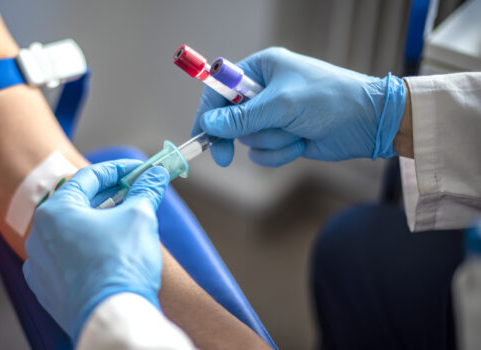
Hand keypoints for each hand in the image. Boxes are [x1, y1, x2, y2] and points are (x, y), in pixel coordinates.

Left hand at [23, 160, 169, 340]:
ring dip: (96, 224)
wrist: (112, 317)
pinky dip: (85, 251)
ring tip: (123, 223)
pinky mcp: (46, 289)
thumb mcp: (139, 217)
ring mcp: (39, 265)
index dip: (119, 170)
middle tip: (135, 193)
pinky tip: (107, 254)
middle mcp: (38, 236)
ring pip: (70, 233)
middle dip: (109, 196)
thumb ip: (145, 191)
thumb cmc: (120, 266)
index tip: (139, 171)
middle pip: (77, 204)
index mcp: (55, 211)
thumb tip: (156, 175)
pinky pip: (65, 260)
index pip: (88, 177)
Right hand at [193, 47, 405, 166]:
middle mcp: (264, 91)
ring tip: (296, 132)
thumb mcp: (282, 105)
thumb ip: (242, 116)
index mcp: (262, 68)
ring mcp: (274, 115)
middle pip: (230, 119)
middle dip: (241, 134)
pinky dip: (280, 153)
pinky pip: (264, 153)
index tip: (202, 135)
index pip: (221, 88)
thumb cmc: (329, 100)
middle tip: (224, 157)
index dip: (208, 112)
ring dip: (271, 142)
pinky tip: (301, 144)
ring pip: (249, 139)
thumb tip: (208, 123)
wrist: (369, 122)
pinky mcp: (284, 136)